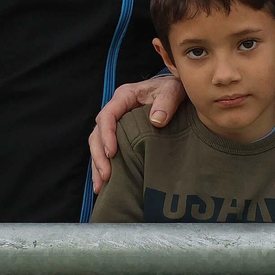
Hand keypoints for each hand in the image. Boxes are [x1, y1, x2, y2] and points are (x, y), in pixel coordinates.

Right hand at [89, 75, 184, 191]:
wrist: (176, 90)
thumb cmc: (173, 88)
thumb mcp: (173, 90)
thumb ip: (166, 102)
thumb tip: (156, 121)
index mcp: (124, 96)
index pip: (108, 115)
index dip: (107, 134)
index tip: (112, 152)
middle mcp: (116, 110)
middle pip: (97, 133)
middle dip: (99, 155)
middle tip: (106, 175)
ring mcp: (117, 123)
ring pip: (98, 144)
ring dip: (98, 164)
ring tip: (101, 186)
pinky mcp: (121, 135)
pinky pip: (106, 150)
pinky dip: (104, 165)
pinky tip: (105, 184)